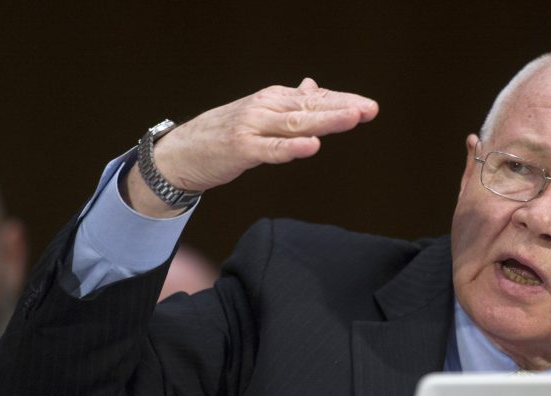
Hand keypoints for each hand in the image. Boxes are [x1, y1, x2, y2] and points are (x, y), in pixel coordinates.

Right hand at [124, 78, 378, 215]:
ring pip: (295, 124)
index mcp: (272, 100)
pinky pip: (270, 149)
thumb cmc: (224, 134)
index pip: (314, 99)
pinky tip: (312, 146)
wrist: (181, 152)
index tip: (368, 107)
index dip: (342, 102)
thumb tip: (313, 87)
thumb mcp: (259, 114)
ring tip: (351, 119)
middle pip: (310, 108)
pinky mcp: (240, 149)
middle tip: (369, 109)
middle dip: (342, 108)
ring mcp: (252, 127)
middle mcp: (265, 107)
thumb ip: (289, 104)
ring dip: (325, 121)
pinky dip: (291, 148)